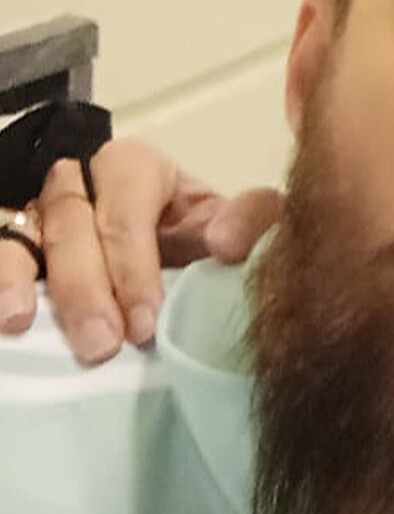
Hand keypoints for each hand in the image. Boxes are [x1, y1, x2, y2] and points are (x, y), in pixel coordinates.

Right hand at [0, 138, 282, 361]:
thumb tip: (229, 244)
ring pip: (17, 235)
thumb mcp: (222, 219)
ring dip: (14, 278)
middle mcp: (75, 181)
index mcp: (131, 168)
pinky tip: (0, 314)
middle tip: (101, 345)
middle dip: (83, 288)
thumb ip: (249, 219)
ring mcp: (32, 210)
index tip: (144, 324)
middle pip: (68, 224)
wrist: (154, 235)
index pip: (125, 213)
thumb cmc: (188, 229)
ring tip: (15, 322)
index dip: (133, 268)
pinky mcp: (9, 237)